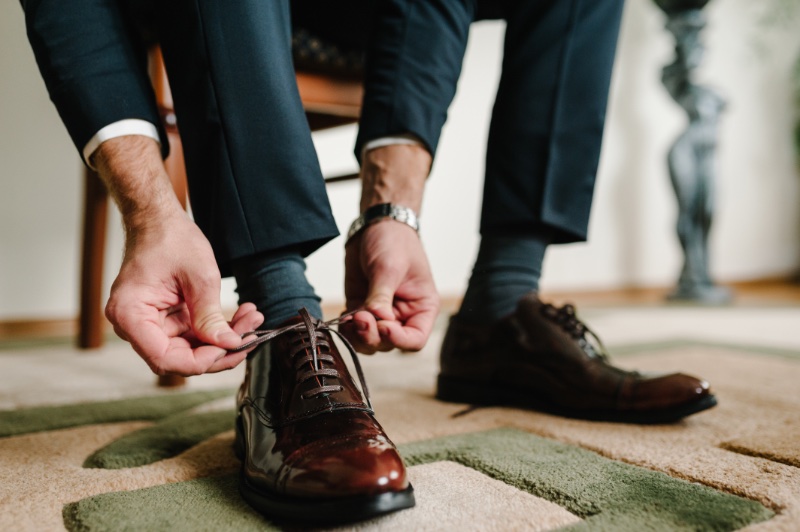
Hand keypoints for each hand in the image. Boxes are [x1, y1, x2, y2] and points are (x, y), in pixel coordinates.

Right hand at [105, 213, 263, 375]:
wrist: (159, 219)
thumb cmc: (171, 238)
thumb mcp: (199, 276)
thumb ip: (210, 315)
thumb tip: (229, 345)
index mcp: (130, 314)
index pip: (166, 358)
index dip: (201, 360)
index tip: (232, 347)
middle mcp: (133, 325)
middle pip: (179, 358)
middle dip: (219, 349)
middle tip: (252, 335)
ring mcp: (148, 323)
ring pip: (189, 349)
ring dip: (223, 339)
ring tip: (252, 318)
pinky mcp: (163, 319)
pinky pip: (191, 335)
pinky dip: (216, 328)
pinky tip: (240, 316)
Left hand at [342, 220, 438, 353]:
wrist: (375, 226)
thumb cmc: (394, 242)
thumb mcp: (389, 268)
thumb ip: (381, 295)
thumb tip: (376, 319)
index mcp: (422, 308)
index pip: (416, 339)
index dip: (399, 339)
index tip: (383, 326)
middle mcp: (403, 316)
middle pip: (389, 343)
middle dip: (373, 335)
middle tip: (361, 317)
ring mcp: (380, 314)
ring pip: (369, 341)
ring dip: (357, 336)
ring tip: (351, 317)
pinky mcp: (361, 308)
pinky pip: (353, 330)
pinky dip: (346, 328)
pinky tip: (343, 318)